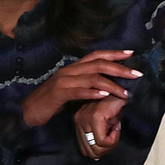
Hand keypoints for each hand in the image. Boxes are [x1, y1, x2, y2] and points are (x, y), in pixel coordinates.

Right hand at [21, 50, 141, 126]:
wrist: (28, 110)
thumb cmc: (51, 101)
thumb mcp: (71, 89)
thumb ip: (85, 84)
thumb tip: (105, 86)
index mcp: (73, 68)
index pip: (96, 55)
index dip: (113, 53)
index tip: (131, 53)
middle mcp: (69, 71)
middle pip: (98, 64)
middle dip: (119, 68)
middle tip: (136, 74)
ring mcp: (63, 81)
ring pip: (92, 78)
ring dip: (111, 85)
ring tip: (125, 93)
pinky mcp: (58, 93)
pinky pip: (78, 91)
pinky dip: (92, 93)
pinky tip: (104, 97)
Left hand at [75, 95, 127, 159]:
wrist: (123, 91)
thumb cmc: (115, 106)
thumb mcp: (104, 124)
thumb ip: (99, 138)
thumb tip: (97, 157)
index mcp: (78, 122)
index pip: (85, 150)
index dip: (101, 151)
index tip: (111, 138)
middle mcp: (79, 120)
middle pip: (90, 152)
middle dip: (106, 150)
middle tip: (115, 136)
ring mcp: (85, 118)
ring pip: (97, 148)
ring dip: (111, 143)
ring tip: (116, 129)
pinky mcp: (95, 117)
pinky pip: (103, 141)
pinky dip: (114, 138)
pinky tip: (117, 126)